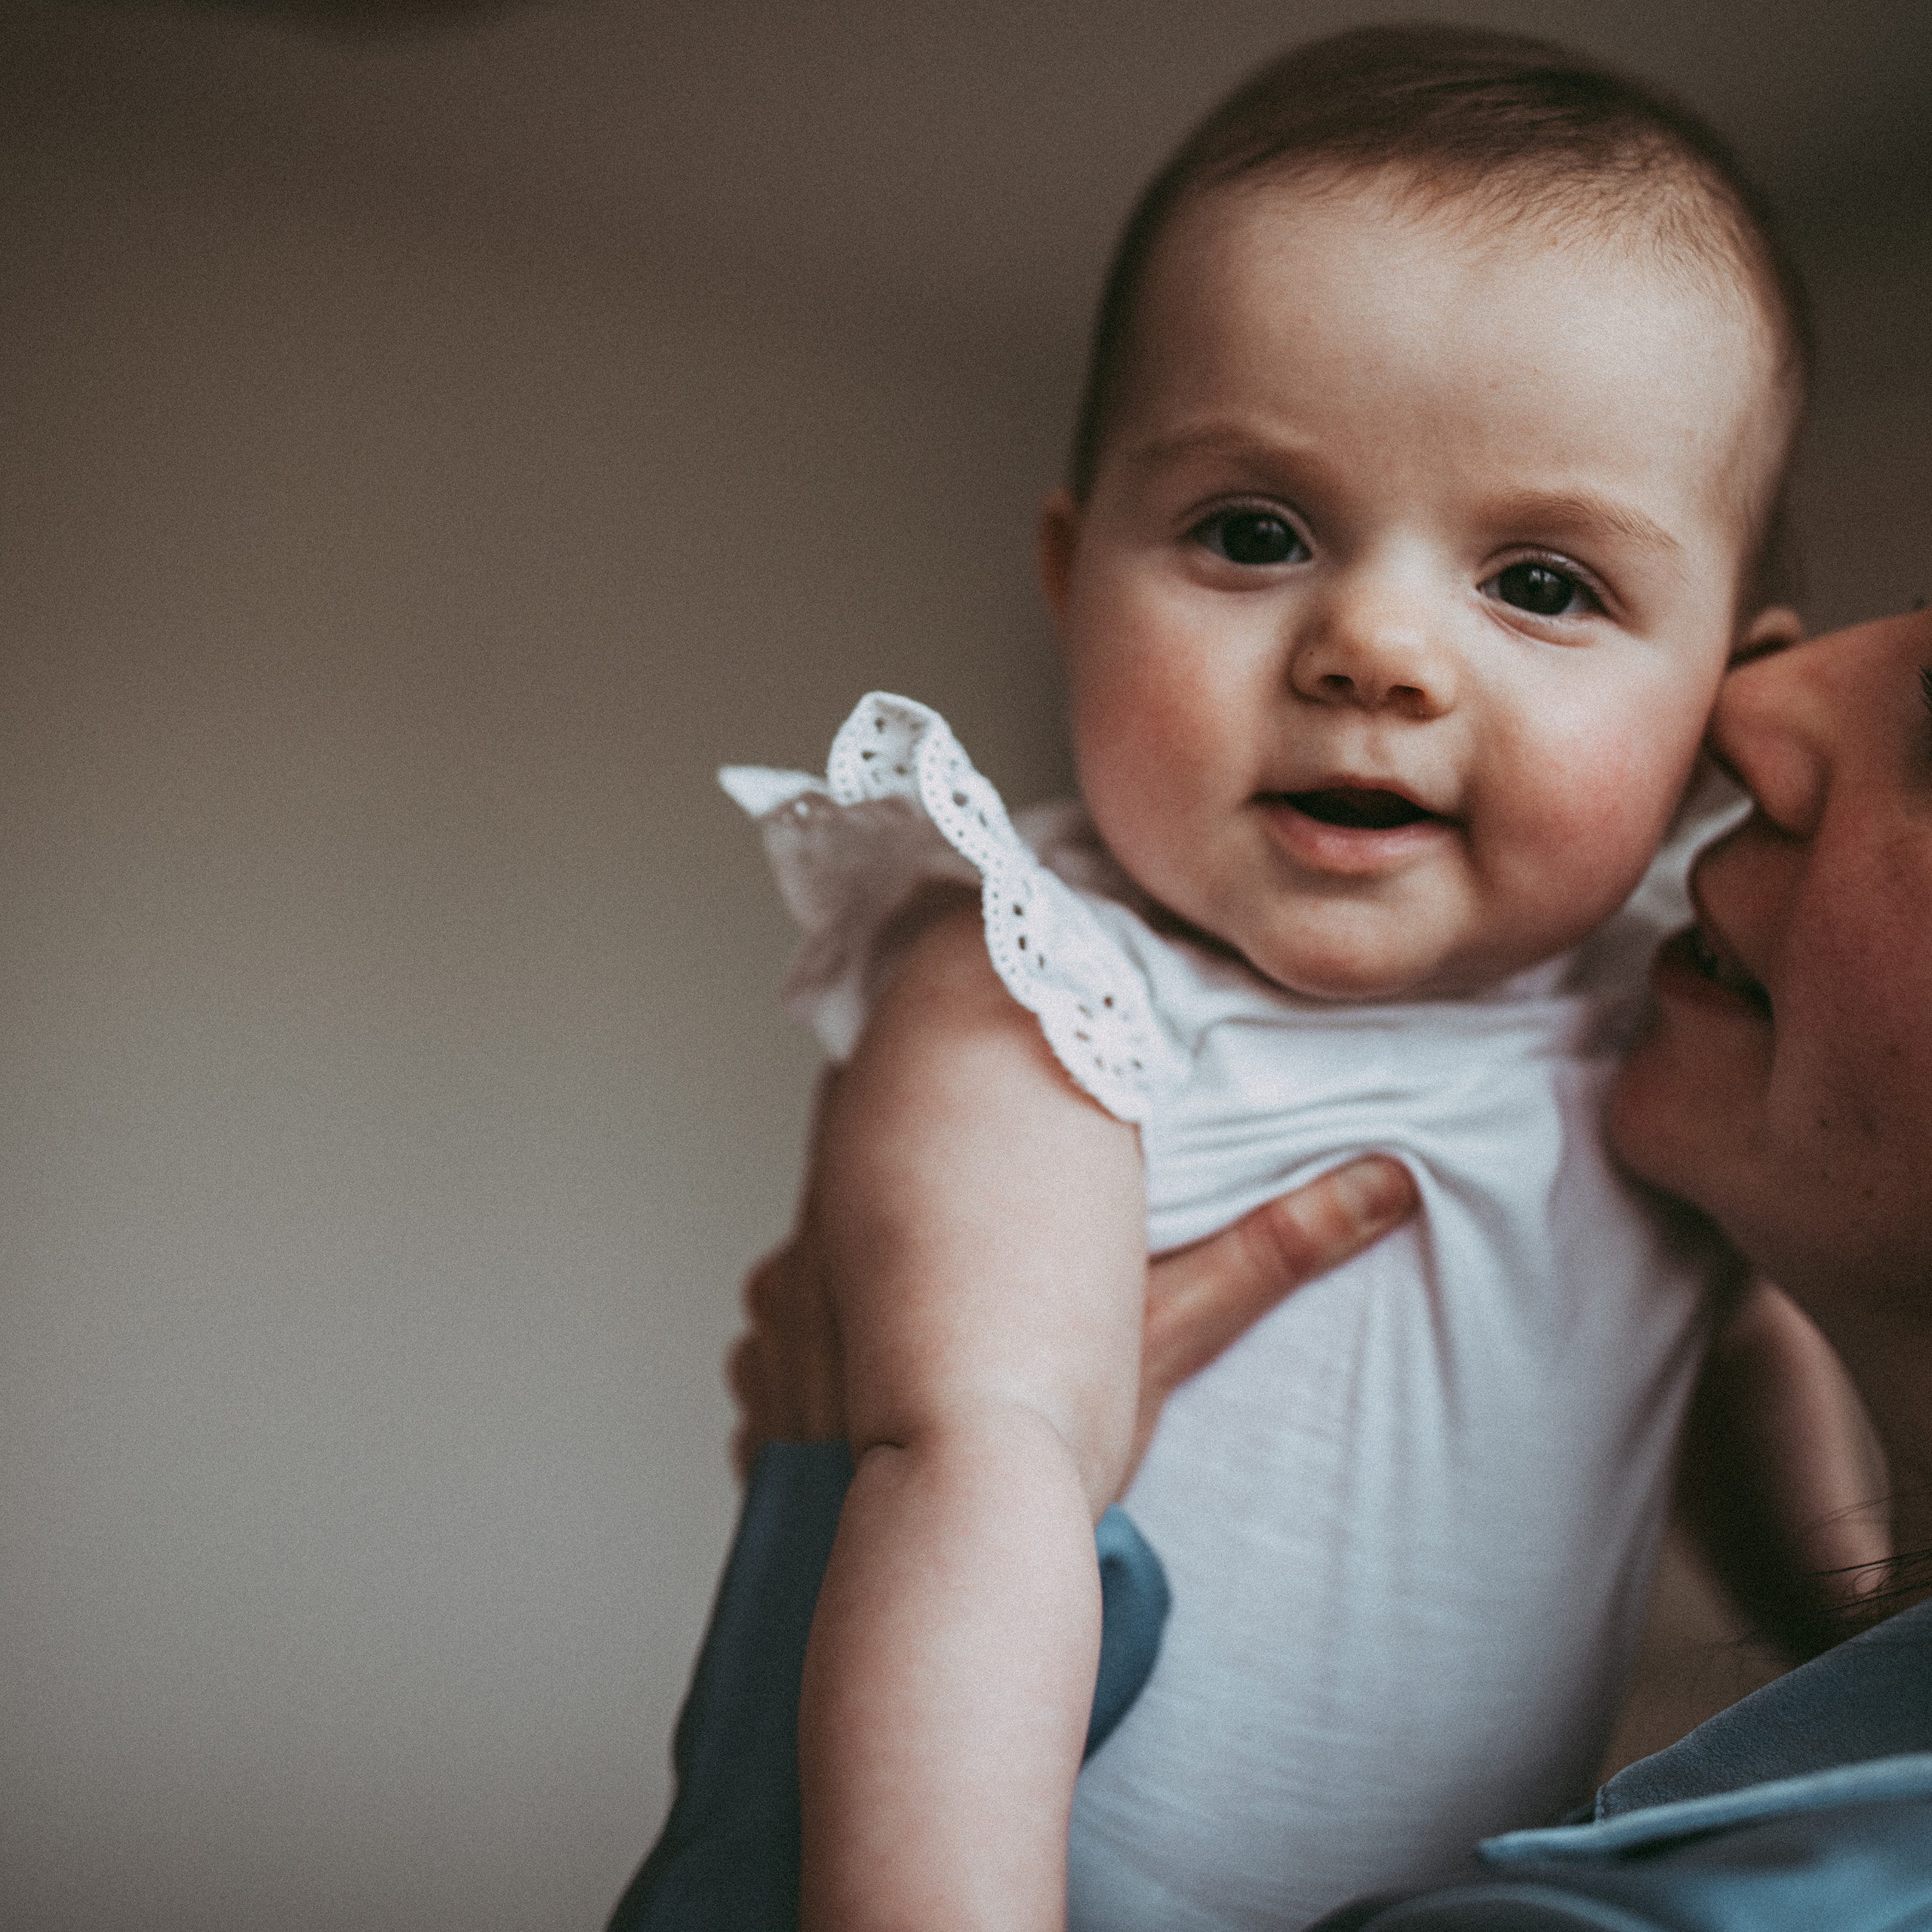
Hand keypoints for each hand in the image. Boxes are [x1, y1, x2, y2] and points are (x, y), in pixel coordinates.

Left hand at [728, 1067, 1418, 1495]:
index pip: (882, 1087)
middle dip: (893, 1191)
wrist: (949, 1555)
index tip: (953, 1116)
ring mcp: (780, 1307)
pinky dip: (814, 1345)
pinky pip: (777, 1332)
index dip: (912, 1090)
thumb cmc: (1061, 1435)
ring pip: (809, 1254)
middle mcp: (827, 1229)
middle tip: (956, 1241)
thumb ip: (1269, 1247)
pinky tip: (866, 1385)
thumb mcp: (1170, 1327)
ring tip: (918, 1323)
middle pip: (841, 1165)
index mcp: (919, 1189)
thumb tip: (1387, 1181)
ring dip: (851, 1271)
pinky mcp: (757, 1379)